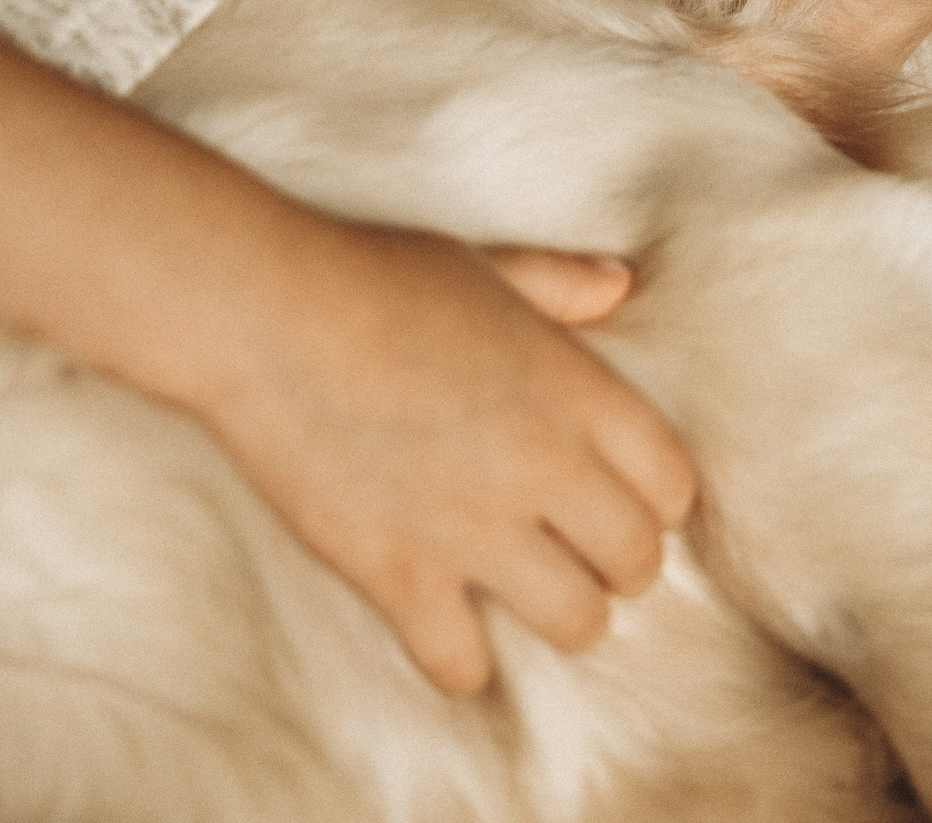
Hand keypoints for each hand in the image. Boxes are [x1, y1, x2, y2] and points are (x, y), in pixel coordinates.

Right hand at [191, 219, 694, 695]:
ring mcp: (472, 527)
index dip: (656, 502)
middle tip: (581, 556)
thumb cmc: (371, 277)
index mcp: (573, 389)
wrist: (260, 315)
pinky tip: (443, 626)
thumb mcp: (482, 266)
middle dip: (617, 567)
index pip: (671, 484)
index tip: (625, 502)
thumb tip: (619, 282)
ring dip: (561, 617)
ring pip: (576, 624)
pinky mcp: (399, 573)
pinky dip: (458, 659)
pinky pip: (463, 664)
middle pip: (635, 564)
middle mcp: (540, 464)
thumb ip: (558, 283)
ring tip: (531, 596)